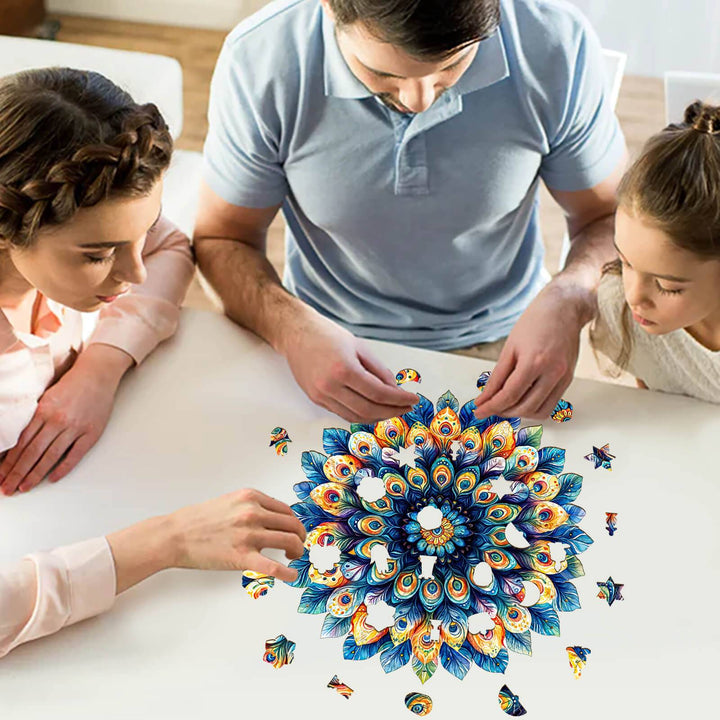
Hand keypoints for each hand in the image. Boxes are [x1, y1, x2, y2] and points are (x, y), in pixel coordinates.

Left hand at [0, 344, 131, 495]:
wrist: (98, 374)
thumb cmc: (72, 385)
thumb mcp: (46, 397)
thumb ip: (35, 417)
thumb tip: (18, 441)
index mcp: (43, 411)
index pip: (21, 443)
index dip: (9, 462)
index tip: (0, 475)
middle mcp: (57, 420)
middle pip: (32, 453)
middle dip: (17, 473)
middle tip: (7, 489)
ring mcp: (75, 428)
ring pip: (50, 456)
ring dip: (35, 474)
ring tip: (24, 487)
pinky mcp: (91, 433)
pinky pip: (75, 454)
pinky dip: (63, 468)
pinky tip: (52, 478)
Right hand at [107, 489, 306, 591]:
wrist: (174, 535)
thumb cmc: (198, 520)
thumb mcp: (229, 502)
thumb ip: (251, 507)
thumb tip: (272, 519)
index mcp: (251, 497)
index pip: (285, 510)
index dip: (294, 522)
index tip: (294, 531)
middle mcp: (253, 513)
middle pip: (292, 524)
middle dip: (300, 536)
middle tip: (298, 546)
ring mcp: (248, 534)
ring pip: (289, 541)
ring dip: (297, 550)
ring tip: (294, 557)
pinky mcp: (242, 556)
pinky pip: (273, 566)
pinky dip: (287, 573)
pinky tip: (292, 577)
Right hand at [279, 308, 418, 421]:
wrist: (296, 334)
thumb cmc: (327, 335)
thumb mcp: (360, 347)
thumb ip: (379, 370)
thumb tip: (395, 390)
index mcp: (344, 369)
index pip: (379, 393)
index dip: (399, 399)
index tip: (413, 399)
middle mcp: (330, 386)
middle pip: (368, 410)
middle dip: (391, 411)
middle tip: (405, 408)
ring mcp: (321, 395)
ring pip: (355, 416)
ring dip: (377, 417)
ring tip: (392, 410)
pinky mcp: (316, 399)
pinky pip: (343, 413)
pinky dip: (361, 414)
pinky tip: (373, 409)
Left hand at [473, 279, 593, 418]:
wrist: (564, 308)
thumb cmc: (535, 322)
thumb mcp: (510, 347)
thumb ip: (498, 376)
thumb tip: (485, 397)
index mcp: (534, 361)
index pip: (509, 395)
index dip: (491, 406)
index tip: (479, 411)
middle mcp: (552, 372)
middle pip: (524, 407)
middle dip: (503, 411)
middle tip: (489, 408)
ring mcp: (563, 377)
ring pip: (539, 411)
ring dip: (519, 414)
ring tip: (504, 406)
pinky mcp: (568, 379)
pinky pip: (551, 404)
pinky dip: (534, 408)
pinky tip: (521, 401)